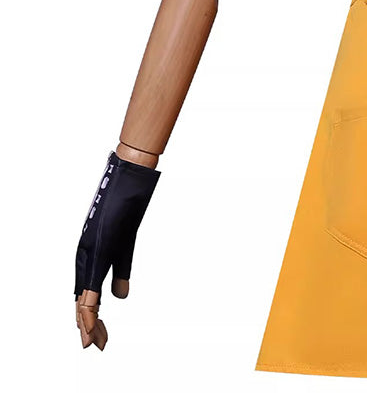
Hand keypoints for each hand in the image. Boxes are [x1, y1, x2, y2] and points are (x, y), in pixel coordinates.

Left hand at [74, 151, 159, 349]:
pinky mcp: (100, 243)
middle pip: (81, 297)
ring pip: (83, 293)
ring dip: (86, 320)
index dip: (89, 315)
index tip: (98, 335)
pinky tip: (89, 318)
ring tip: (90, 342)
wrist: (130, 174)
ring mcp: (91, 248)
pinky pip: (92, 280)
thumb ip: (121, 269)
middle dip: (86, 323)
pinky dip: (89, 303)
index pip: (85, 291)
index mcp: (90, 252)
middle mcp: (85, 252)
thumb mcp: (126, 242)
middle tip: (93, 346)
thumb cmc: (127, 201)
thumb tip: (119, 297)